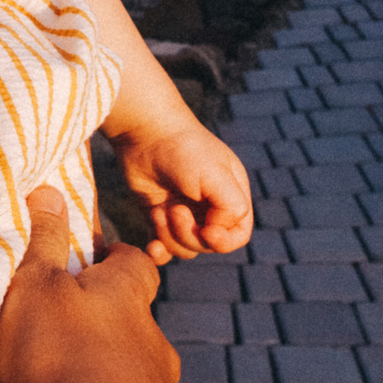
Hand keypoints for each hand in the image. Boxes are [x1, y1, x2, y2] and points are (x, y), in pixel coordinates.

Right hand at [0, 187, 180, 382]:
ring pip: (137, 363)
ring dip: (112, 364)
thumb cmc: (64, 355)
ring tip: (73, 374)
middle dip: (110, 317)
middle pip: (136, 315)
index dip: (114, 257)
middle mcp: (154, 336)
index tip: (91, 259)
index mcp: (129, 293)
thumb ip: (46, 242)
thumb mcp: (38, 288)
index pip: (135, 260)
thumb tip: (50, 188)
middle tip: (68, 325)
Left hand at [114, 119, 253, 261]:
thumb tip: (217, 233)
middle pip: (208, 246)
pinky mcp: (158, 215)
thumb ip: (232, 207)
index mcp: (230, 196)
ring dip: (170, 236)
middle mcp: (208, 207)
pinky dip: (158, 251)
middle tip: (174, 210)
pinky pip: (163, 247)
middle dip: (189, 235)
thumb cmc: (184, 150)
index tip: (206, 231)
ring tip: (158, 211)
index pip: (238, 235)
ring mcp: (183, 213)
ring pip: (185, 249)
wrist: (143, 131)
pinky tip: (151, 247)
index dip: (224, 242)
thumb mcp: (217, 176)